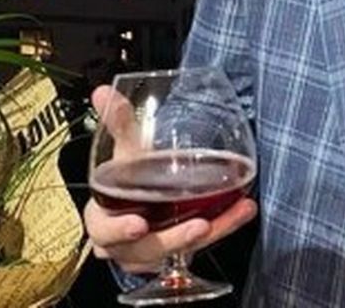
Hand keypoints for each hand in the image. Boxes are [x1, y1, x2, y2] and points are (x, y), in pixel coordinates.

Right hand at [83, 84, 258, 274]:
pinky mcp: (177, 254)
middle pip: (146, 249)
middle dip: (174, 239)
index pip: (104, 232)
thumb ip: (117, 122)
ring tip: (236, 212)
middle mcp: (126, 245)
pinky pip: (200, 247)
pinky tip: (241, 213)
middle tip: (199, 227)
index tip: (138, 225)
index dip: (118, 231)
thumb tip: (103, 90)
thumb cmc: (128, 179)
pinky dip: (222, 228)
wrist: (141, 202)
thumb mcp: (124, 151)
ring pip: (179, 251)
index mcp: (104, 221)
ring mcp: (152, 254)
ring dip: (212, 232)